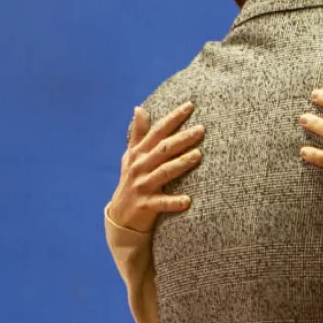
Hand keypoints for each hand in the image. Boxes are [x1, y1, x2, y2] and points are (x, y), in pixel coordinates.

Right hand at [107, 103, 204, 231]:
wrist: (120, 215)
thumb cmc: (131, 181)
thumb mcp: (131, 156)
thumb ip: (138, 134)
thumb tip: (139, 108)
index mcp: (139, 154)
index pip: (157, 132)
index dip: (173, 118)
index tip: (190, 106)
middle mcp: (140, 167)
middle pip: (163, 149)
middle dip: (182, 138)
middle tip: (201, 129)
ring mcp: (143, 186)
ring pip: (164, 172)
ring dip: (180, 164)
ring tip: (198, 155)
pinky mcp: (146, 205)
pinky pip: (162, 203)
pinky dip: (174, 202)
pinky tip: (188, 201)